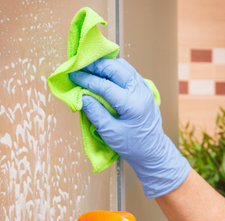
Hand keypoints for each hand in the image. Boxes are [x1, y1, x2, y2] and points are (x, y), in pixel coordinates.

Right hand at [69, 58, 189, 197]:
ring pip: (122, 66)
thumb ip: (95, 113)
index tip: (72, 76)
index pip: (105, 85)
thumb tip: (81, 95)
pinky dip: (113, 69)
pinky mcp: (144, 88)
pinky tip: (102, 73)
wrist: (152, 151)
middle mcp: (140, 91)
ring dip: (105, 65)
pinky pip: (127, 71)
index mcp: (132, 104)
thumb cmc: (131, 146)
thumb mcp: (110, 133)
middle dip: (95, 65)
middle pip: (115, 68)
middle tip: (78, 65)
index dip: (86, 79)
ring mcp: (144, 88)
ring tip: (88, 67)